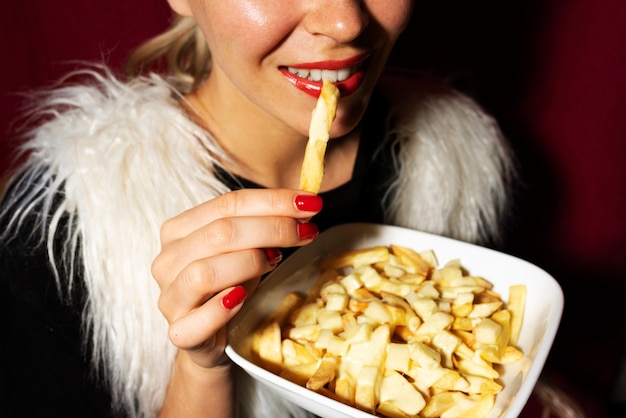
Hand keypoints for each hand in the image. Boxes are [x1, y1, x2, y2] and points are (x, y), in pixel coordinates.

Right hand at [151, 188, 322, 368]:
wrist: (210, 337)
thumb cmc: (230, 285)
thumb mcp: (245, 249)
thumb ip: (264, 225)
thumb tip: (305, 206)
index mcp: (179, 230)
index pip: (228, 204)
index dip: (273, 201)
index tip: (310, 203)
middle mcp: (167, 260)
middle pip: (220, 233)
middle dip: (272, 228)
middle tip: (307, 232)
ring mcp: (169, 297)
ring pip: (205, 272)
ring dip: (248, 263)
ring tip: (276, 262)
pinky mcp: (179, 332)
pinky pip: (196, 321)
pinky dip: (221, 309)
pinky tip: (242, 298)